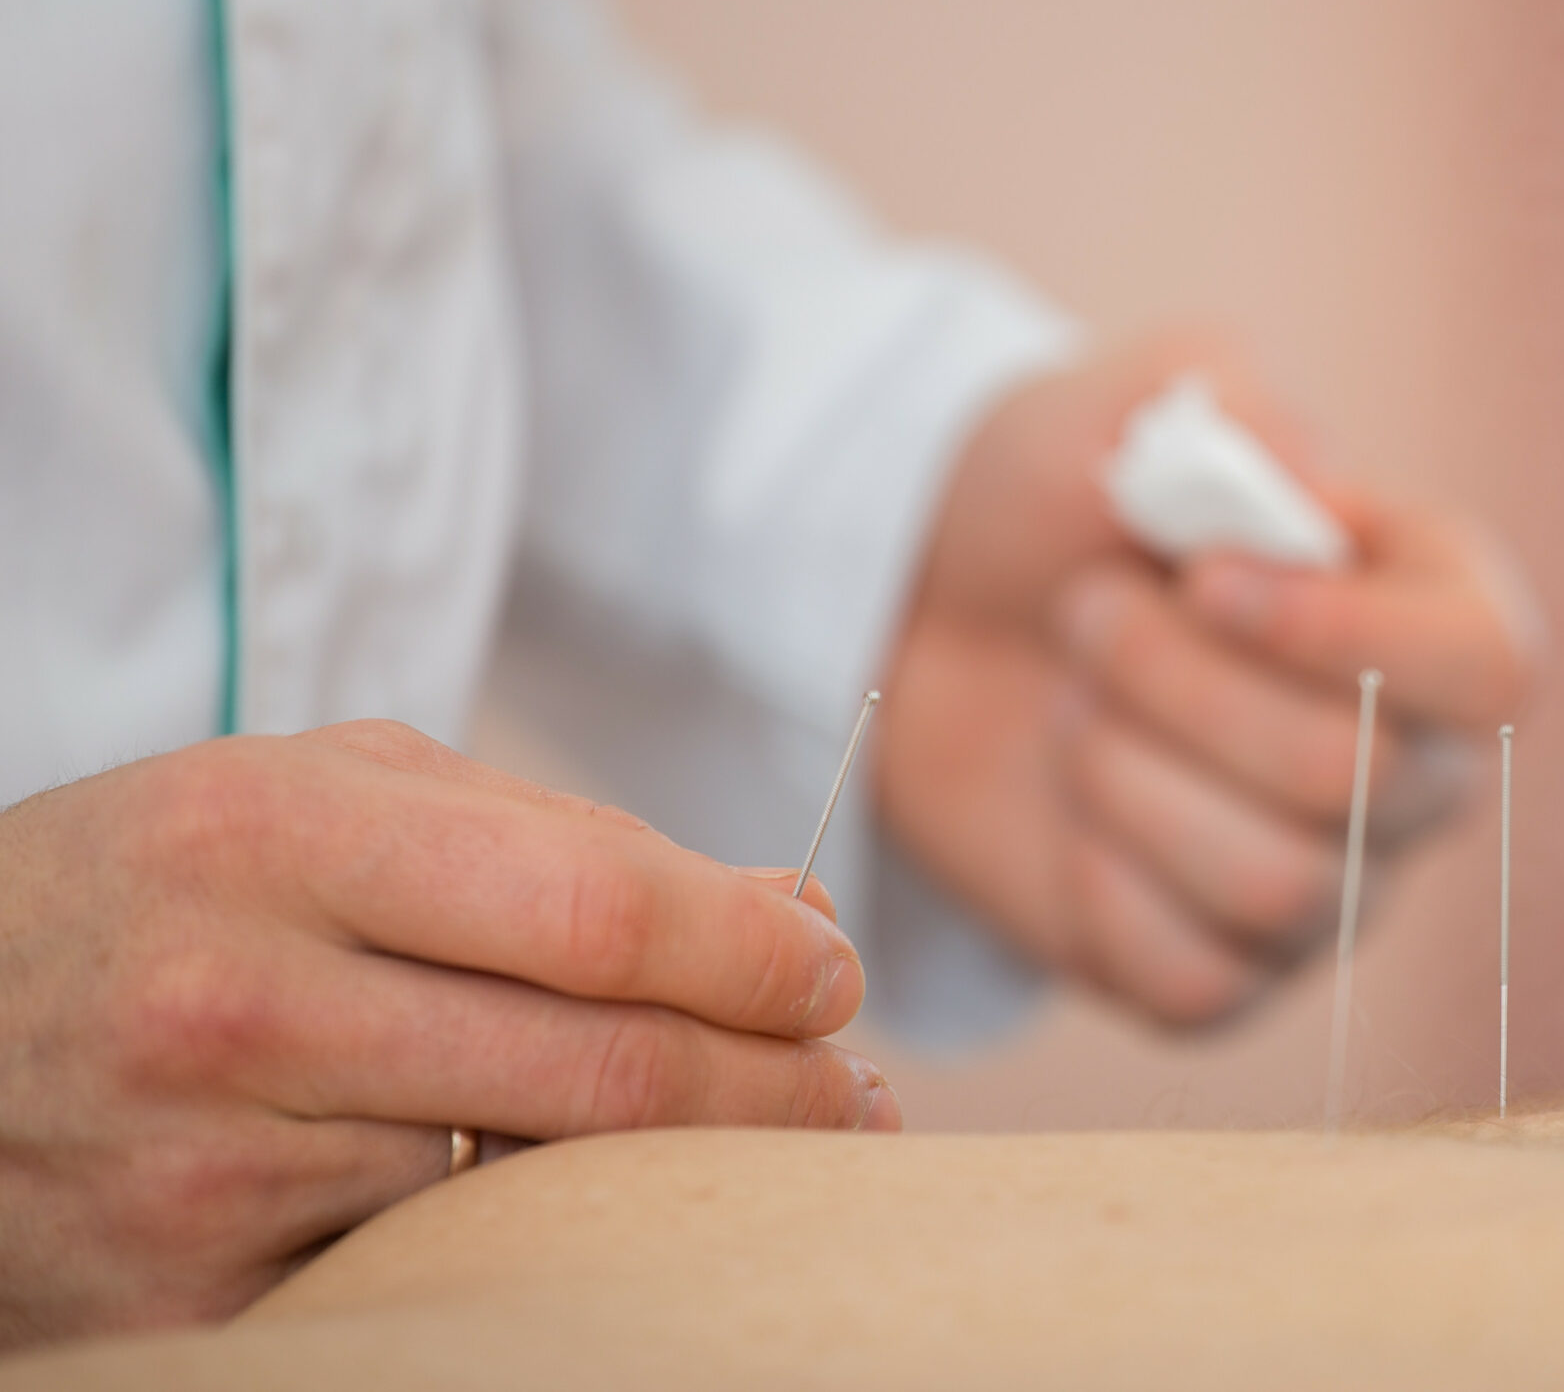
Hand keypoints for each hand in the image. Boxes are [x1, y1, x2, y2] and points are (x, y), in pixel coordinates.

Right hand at [0, 721, 895, 1347]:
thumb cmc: (168, 888)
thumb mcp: (331, 798)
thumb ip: (559, 839)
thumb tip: (788, 910)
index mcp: (279, 840)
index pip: (598, 909)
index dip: (754, 953)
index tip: (833, 974)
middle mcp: (241, 1007)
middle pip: (602, 1074)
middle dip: (776, 1090)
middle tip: (853, 1092)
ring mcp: (211, 1176)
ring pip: (539, 1194)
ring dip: (678, 1176)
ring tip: (755, 1142)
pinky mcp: (194, 1306)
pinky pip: (435, 1281)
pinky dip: (536, 1248)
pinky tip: (578, 1211)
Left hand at [872, 334, 1540, 1025]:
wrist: (933, 611)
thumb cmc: (1067, 497)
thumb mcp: (1141, 401)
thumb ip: (1236, 410)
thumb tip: (1315, 483)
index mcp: (1435, 610)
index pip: (1489, 667)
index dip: (1349, 633)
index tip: (1203, 577)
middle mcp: (1415, 767)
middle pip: (1349, 778)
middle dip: (1176, 684)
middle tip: (1085, 609)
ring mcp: (1332, 885)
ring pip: (1274, 886)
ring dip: (1124, 775)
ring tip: (1070, 701)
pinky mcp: (1226, 972)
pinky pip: (1196, 981)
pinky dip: (1099, 888)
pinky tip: (1068, 810)